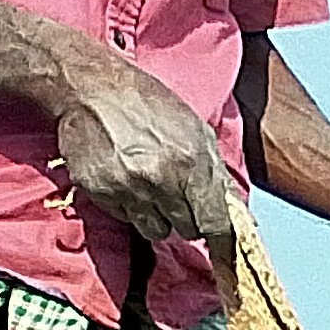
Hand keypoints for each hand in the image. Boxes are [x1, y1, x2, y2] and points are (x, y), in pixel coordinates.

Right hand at [50, 48, 241, 244]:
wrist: (92, 88)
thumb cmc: (149, 105)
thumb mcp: (197, 131)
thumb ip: (217, 175)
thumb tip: (237, 214)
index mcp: (192, 163)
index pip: (216, 224)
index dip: (222, 237)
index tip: (222, 241)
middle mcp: (161, 180)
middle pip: (187, 230)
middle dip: (188, 218)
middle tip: (179, 195)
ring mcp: (128, 188)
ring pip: (156, 230)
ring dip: (159, 216)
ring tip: (151, 187)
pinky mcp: (100, 192)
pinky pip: (126, 218)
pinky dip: (130, 206)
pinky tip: (126, 179)